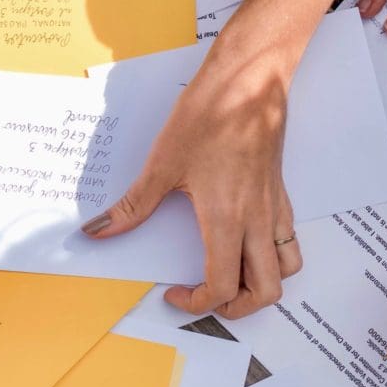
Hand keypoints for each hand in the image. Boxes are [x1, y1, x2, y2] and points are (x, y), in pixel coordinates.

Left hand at [82, 43, 301, 319]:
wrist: (250, 79)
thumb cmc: (210, 114)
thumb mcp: (163, 162)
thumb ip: (133, 205)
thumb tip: (98, 230)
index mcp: (227, 220)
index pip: (223, 287)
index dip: (197, 303)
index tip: (174, 293)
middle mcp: (257, 221)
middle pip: (266, 291)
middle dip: (237, 307)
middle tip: (206, 296)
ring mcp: (274, 208)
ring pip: (286, 269)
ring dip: (261, 284)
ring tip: (231, 277)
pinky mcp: (281, 192)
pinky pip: (287, 240)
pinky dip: (271, 256)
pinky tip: (244, 242)